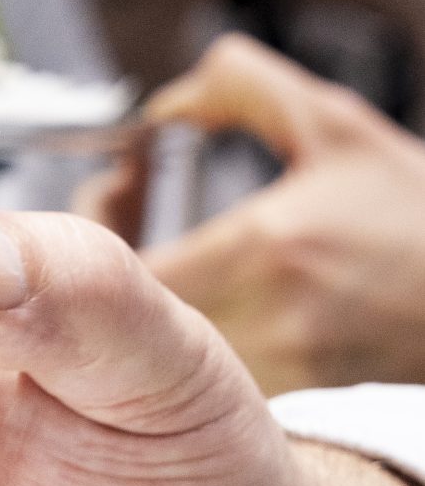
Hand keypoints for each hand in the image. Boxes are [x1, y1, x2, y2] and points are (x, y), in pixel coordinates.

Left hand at [93, 34, 424, 392]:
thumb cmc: (413, 209)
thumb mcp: (333, 126)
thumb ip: (243, 89)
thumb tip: (164, 103)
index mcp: (267, 247)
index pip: (124, 270)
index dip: (92, 233)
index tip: (115, 189)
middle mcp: (267, 319)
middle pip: (128, 321)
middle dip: (105, 271)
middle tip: (121, 215)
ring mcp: (280, 367)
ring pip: (161, 357)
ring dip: (140, 310)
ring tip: (156, 253)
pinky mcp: (292, 396)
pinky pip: (204, 379)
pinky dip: (182, 342)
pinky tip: (196, 297)